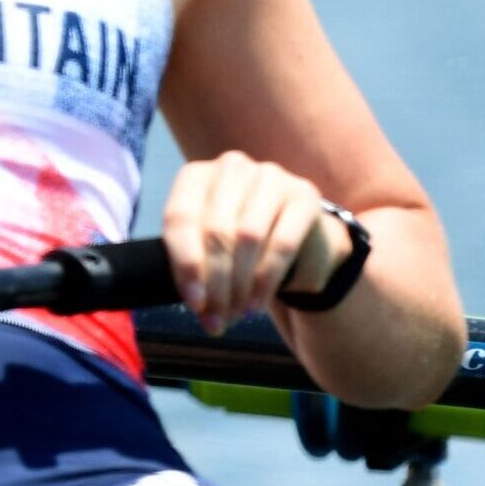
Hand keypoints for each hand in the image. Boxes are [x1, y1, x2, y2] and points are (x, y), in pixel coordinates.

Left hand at [163, 151, 349, 332]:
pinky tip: (259, 303)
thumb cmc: (239, 244)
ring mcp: (269, 176)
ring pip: (248, 237)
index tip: (194, 302)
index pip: (180, 218)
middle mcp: (231, 167)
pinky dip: (267, 278)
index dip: (185, 264)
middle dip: (215, 283)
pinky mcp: (304, 195)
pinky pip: (283, 243)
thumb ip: (196, 268)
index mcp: (195, 175)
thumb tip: (198, 304)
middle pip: (215, 230)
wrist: (297, 237)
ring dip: (240, 284)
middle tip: (216, 318)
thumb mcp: (208, 248)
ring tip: (237, 313)